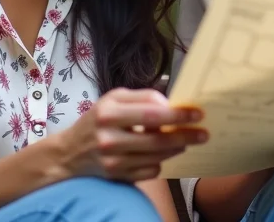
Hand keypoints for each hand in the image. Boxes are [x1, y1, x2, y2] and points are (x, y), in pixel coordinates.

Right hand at [52, 88, 206, 182]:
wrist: (70, 153)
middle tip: (203, 134)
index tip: (197, 114)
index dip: (177, 115)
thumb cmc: (97, 119)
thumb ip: (143, 97)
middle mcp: (109, 138)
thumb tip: (169, 104)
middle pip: (158, 140)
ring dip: (176, 148)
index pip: (151, 114)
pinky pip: (150, 170)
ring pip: (157, 156)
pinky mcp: (117, 176)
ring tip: (184, 140)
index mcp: (109, 113)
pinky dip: (159, 161)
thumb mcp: (114, 98)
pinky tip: (159, 152)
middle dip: (185, 136)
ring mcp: (113, 161)